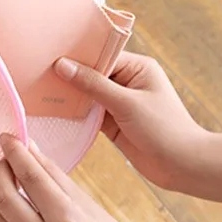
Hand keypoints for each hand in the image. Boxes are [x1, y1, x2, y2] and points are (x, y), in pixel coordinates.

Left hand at [0, 133, 177, 221]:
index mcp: (68, 221)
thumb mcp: (90, 207)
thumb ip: (56, 177)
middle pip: (5, 198)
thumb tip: (30, 148)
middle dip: (0, 173)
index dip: (14, 152)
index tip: (6, 137)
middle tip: (5, 161)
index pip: (30, 176)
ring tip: (13, 188)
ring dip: (1, 200)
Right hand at [54, 52, 209, 193]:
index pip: (101, 55)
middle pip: (92, 73)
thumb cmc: (163, 129)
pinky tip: (53, 110)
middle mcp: (128, 81)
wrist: (183, 167)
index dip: (77, 55)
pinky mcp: (113, 123)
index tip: (50, 53)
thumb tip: (62, 65)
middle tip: (38, 70)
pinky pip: (89, 113)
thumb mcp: (126, 103)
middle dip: (69, 74)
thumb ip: (93, 84)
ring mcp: (119, 103)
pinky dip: (75, 113)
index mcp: (137, 67)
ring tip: (40, 88)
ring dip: (70, 94)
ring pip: (88, 94)